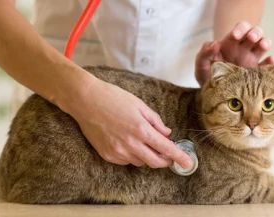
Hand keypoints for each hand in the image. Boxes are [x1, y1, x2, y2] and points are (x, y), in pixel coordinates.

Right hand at [68, 79, 192, 167]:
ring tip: (141, 141)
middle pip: (155, 162)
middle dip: (165, 161)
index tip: (189, 163)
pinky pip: (126, 161)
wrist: (85, 100)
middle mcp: (131, 144)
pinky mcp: (107, 155)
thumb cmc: (113, 98)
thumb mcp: (139, 105)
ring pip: (140, 162)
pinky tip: (127, 142)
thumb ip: (155, 121)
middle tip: (168, 156)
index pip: (166, 149)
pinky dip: (132, 155)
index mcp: (141, 130)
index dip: (179, 157)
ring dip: (147, 156)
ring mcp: (118, 152)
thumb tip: (167, 133)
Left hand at [195, 21, 273, 85]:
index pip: (240, 28)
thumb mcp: (201, 63)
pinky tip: (272, 61)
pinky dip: (271, 62)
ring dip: (265, 42)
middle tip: (251, 38)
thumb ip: (204, 52)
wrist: (212, 92)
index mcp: (231, 43)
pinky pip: (267, 65)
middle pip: (255, 33)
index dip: (240, 29)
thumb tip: (216, 43)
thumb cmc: (207, 74)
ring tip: (263, 46)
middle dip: (254, 33)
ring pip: (264, 44)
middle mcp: (244, 48)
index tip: (235, 36)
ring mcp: (252, 59)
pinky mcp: (257, 72)